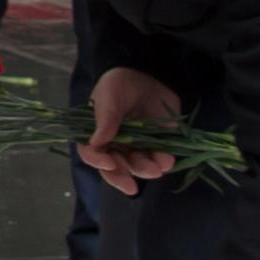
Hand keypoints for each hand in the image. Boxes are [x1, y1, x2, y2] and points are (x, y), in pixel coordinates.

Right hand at [77, 67, 184, 190]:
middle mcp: (114, 146)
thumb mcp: (110, 95)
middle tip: (131, 186)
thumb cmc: (120, 83)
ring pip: (138, 166)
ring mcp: (136, 147)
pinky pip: (159, 159)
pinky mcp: (156, 145)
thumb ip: (105, 117)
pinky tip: (167, 161)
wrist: (147, 73)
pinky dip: (163, 162)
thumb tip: (95, 142)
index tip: (110, 163)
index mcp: (96, 135)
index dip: (98, 161)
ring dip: (146, 170)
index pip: (91, 154)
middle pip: (114, 168)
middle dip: (122, 177)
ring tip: (157, 169)